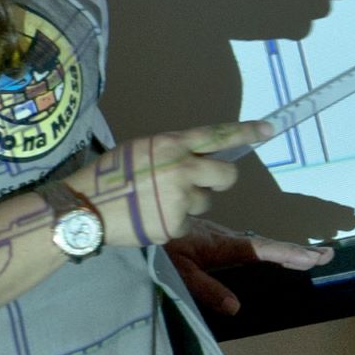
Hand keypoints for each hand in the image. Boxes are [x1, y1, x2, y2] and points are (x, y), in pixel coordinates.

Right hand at [83, 126, 261, 248]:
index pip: (217, 135)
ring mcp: (180, 199)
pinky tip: (151, 217)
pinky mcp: (175, 225)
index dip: (246, 132)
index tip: (269, 129)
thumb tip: (199, 155)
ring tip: (158, 201)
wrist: (85, 208)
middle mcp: (182, 169)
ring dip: (190, 202)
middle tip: (204, 181)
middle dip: (220, 179)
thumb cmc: (110, 175)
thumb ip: (172, 151)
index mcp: (171, 145)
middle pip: (227, 175)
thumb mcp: (141, 149)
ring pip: (206, 201)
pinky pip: (188, 222)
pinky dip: (174, 221)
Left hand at [165, 222, 333, 317]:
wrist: (131, 220)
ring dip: (284, 250)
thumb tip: (236, 308)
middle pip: (267, 246)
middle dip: (297, 252)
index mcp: (221, 245)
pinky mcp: (210, 238)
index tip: (314, 257)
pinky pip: (245, 244)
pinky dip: (266, 250)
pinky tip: (271, 255)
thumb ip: (206, 289)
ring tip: (309, 257)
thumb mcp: (177, 271)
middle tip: (326, 255)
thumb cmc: (154, 249)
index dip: (289, 254)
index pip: (262, 250)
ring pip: (257, 243)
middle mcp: (225, 239)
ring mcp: (218, 237)